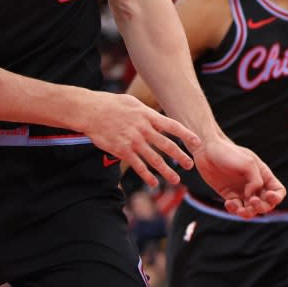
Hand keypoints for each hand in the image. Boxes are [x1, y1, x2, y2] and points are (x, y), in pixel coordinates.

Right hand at [80, 93, 199, 187]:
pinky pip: (138, 166)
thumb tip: (159, 121)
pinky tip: (153, 183)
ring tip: (175, 180)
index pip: (172, 126)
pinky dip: (147, 176)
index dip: (186, 135)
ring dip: (166, 171)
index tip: (197, 143)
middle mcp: (143, 129)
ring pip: (154, 159)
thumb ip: (147, 114)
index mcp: (147, 115)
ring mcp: (133, 141)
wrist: (90, 111)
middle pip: (166, 145)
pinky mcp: (122, 150)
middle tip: (190, 165)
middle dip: (180, 156)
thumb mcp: (132, 103)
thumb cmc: (110, 104)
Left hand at [192, 134, 285, 217]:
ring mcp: (242, 191)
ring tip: (240, 209)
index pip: (278, 191)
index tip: (269, 195)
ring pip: (251, 210)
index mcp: (263, 175)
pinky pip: (236, 207)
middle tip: (252, 201)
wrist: (206, 150)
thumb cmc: (228, 153)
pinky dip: (234, 209)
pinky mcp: (229, 195)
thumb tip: (252, 197)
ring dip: (248, 213)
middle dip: (262, 206)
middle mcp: (254, 185)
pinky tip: (229, 203)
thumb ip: (256, 182)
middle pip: (266, 204)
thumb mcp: (248, 164)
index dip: (277, 197)